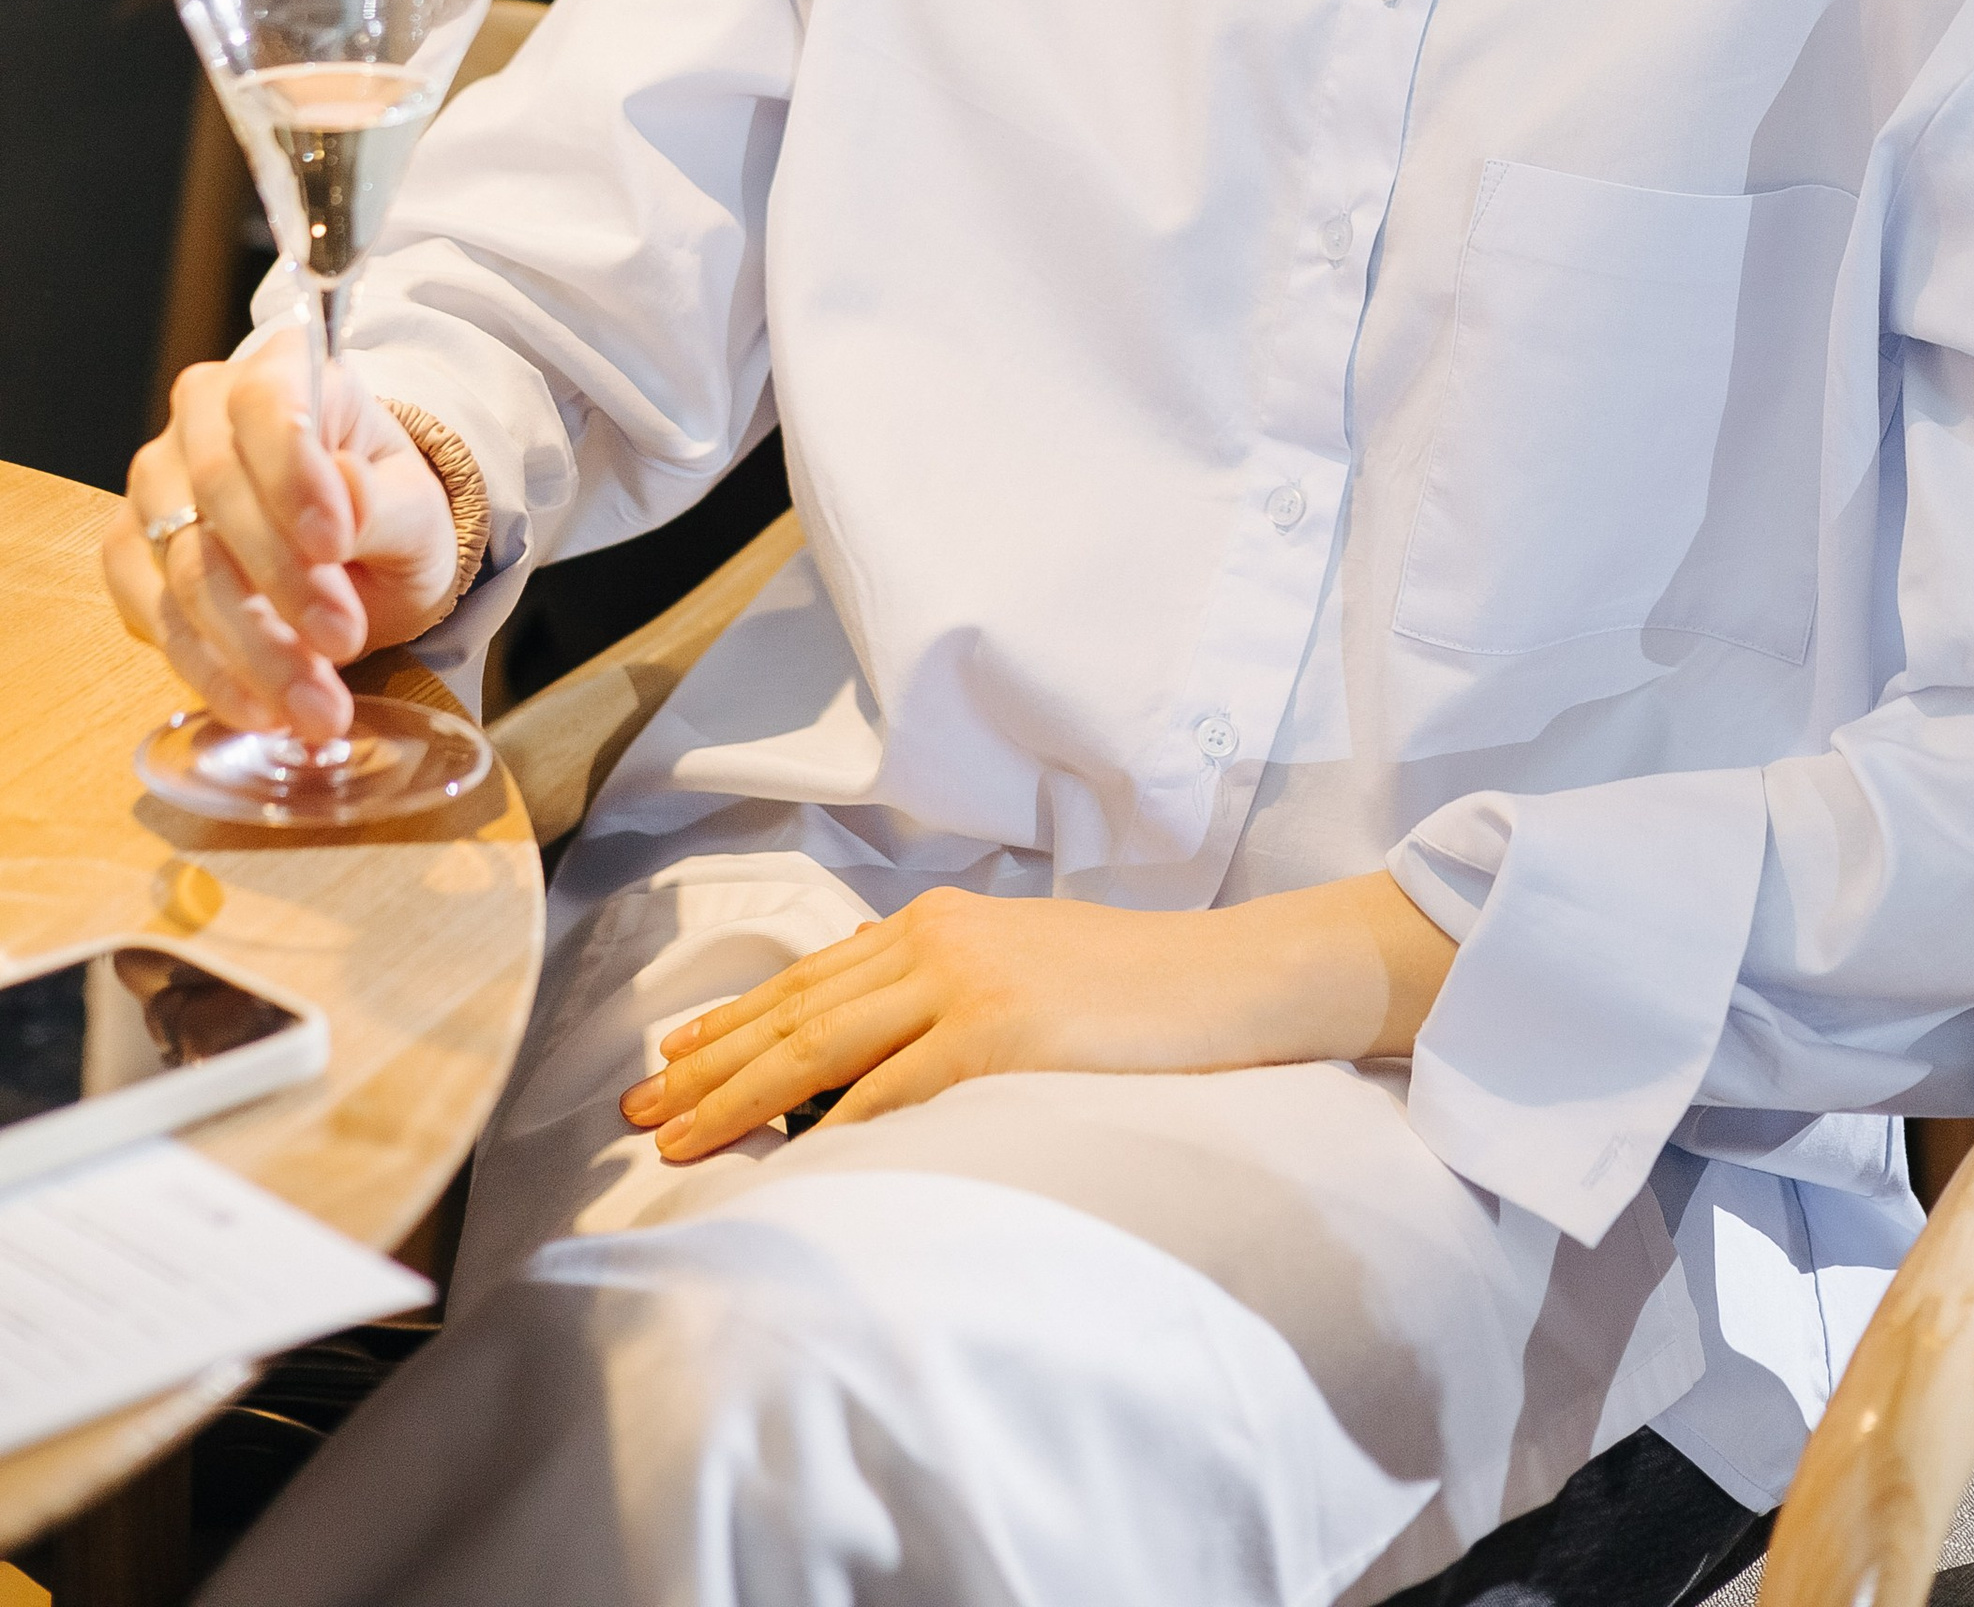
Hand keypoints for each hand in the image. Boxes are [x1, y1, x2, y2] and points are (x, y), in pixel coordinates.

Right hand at [103, 353, 461, 743]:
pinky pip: (156, 617)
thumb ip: (382, 503)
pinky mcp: (132, 556)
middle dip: (283, 580)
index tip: (335, 543)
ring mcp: (156, 486)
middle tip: (345, 642)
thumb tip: (341, 492)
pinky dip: (212, 671)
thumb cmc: (385, 511)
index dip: (292, 473)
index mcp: (283, 370)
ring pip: (185, 567)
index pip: (268, 404)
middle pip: (217, 491)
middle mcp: (202, 416)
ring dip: (252, 646)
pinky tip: (264, 708)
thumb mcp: (416, 507)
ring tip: (319, 706)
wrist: (354, 553)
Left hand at [619, 870, 1456, 1161]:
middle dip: (707, 1062)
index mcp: (937, 921)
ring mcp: (968, 980)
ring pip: (822, 1044)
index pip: (810, 979)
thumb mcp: (1021, 974)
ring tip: (676, 1136)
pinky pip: (898, 1086)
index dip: (732, 1022)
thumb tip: (869, 1066)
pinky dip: (836, 1126)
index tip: (670, 1059)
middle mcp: (938, 937)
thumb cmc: (1132, 990)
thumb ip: (944, 1001)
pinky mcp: (1002, 1030)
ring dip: (739, 1096)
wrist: (1228, 977)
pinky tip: (789, 1161)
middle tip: (635, 1110)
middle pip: (796, 1008)